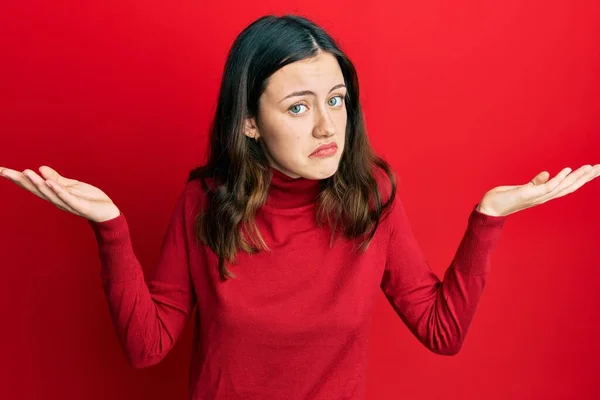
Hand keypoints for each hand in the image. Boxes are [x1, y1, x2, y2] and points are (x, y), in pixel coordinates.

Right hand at [0, 165, 120, 222]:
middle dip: (20, 180)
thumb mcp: (72, 186)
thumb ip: (57, 178)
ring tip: (26, 172)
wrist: (107, 213)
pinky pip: (67, 197)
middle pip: (35, 189)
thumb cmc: (89, 200)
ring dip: (37, 183)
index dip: (17, 178)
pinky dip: (57, 190)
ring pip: (49, 193)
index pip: (33, 185)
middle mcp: (57, 200)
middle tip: (4, 172)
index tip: (1, 170)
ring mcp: (67, 203)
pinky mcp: (79, 206)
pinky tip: (49, 182)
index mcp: (54, 194)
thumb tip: (40, 168)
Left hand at [477, 164, 599, 216]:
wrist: (489, 208)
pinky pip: (547, 187)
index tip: (594, 169)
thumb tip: (546, 174)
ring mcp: (537, 197)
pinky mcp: (528, 195)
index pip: (567, 186)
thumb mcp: (522, 188)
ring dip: (577, 177)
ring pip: (562, 187)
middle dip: (586, 177)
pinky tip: (567, 170)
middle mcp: (544, 197)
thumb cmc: (504, 199)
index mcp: (543, 194)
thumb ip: (535, 183)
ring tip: (591, 168)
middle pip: (570, 186)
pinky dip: (558, 179)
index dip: (581, 178)